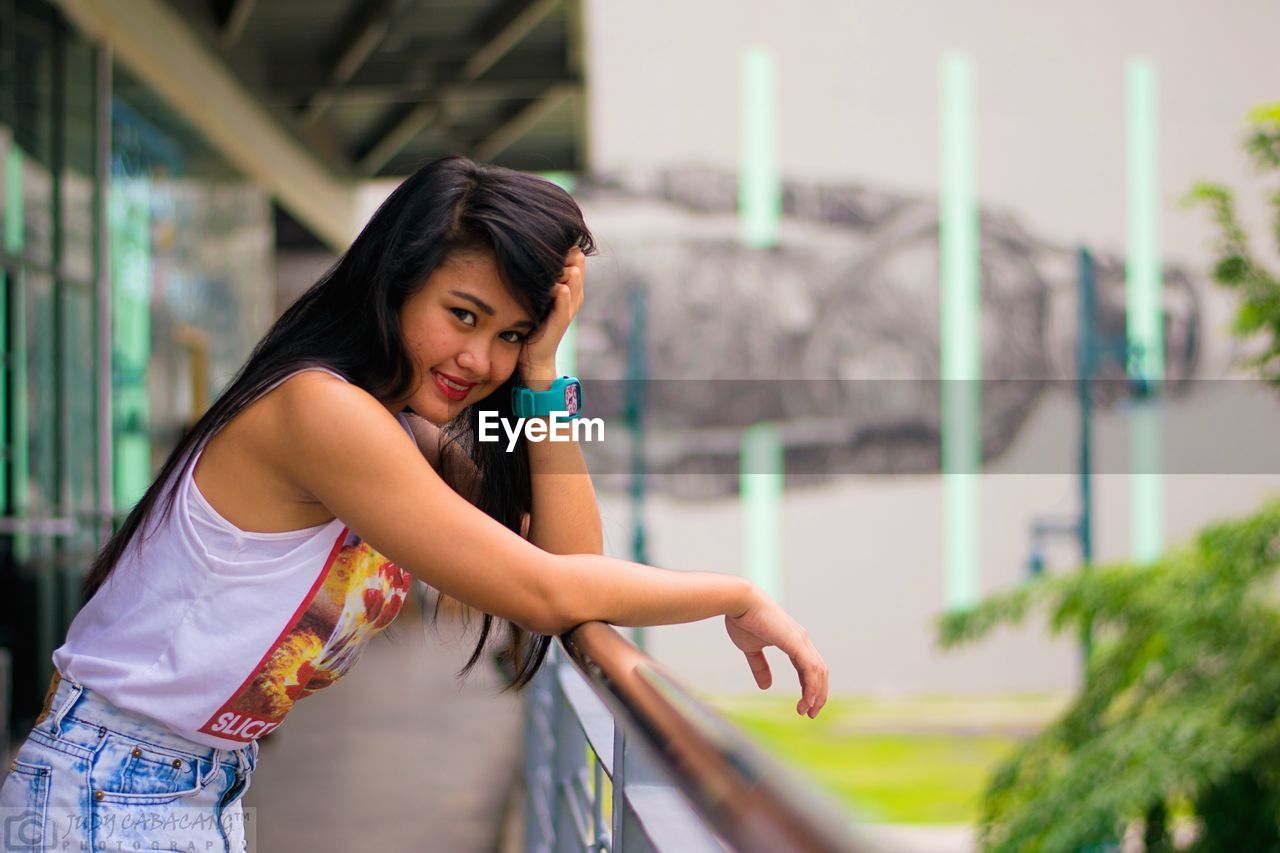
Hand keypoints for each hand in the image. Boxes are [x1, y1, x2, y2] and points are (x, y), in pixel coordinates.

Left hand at [520, 247, 585, 388]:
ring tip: (557, 264)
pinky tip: (559, 286)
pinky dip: (563, 294)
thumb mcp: (537, 294)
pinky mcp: (561, 321)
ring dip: (567, 271)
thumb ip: (539, 276)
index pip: (576, 258)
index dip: (566, 246)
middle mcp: (574, 295)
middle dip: (566, 256)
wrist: (534, 355)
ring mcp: (569, 308)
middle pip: (577, 265)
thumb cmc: (533, 321)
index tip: (551, 235)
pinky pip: (565, 302)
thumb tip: (527, 250)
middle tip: (551, 247)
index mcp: (570, 286)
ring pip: (575, 280)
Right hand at [724, 587, 828, 717]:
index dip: (810, 688)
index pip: (810, 668)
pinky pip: (810, 668)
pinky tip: (808, 700)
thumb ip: (760, 666)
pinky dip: (811, 686)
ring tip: (808, 711)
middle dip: (818, 694)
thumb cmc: (743, 620)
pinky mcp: (795, 641)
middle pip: (820, 672)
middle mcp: (802, 640)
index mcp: (793, 641)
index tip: (804, 706)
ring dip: (816, 694)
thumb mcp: (751, 649)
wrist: (738, 601)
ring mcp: (800, 640)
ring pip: (818, 672)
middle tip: (810, 713)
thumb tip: (766, 686)